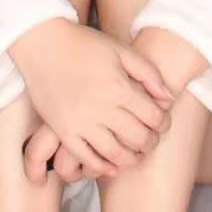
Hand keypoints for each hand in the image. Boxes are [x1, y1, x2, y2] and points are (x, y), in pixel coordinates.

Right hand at [12, 22, 175, 181]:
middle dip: (150, 142)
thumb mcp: (121, 50)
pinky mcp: (63, 131)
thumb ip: (148, 73)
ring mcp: (81, 122)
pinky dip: (102, 167)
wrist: (43, 45)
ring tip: (135, 156)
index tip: (162, 122)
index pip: (153, 117)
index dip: (164, 123)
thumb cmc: (84, 44)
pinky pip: (86, 158)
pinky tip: (110, 164)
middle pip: (138, 138)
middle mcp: (101, 108)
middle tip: (151, 140)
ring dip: (130, 160)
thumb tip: (168, 98)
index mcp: (118, 87)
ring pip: (115, 154)